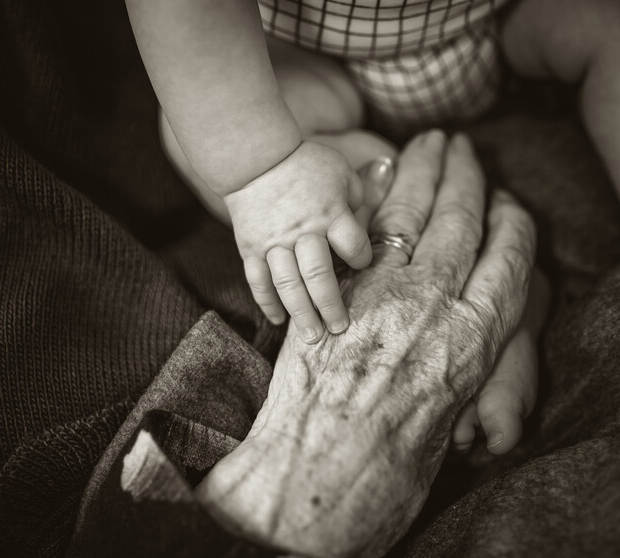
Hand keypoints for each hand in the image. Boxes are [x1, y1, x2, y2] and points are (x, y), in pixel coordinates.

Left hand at [198, 130, 537, 557]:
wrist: (315, 488)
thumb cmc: (388, 478)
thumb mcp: (447, 425)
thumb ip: (457, 371)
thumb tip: (457, 348)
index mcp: (477, 343)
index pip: (511, 259)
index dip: (511, 223)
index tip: (509, 203)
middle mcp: (437, 307)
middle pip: (462, 221)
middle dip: (465, 175)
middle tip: (464, 145)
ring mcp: (382, 294)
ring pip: (412, 214)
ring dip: (422, 170)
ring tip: (430, 143)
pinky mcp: (335, 292)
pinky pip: (361, 231)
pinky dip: (372, 197)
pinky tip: (378, 175)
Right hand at [225, 140, 371, 342]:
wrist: (255, 157)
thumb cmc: (306, 163)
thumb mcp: (341, 172)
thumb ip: (359, 200)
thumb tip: (368, 225)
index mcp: (330, 213)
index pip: (353, 246)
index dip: (361, 259)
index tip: (361, 264)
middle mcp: (303, 232)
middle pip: (319, 274)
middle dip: (331, 305)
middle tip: (340, 329)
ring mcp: (274, 242)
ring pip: (288, 284)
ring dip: (301, 313)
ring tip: (312, 338)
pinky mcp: (251, 248)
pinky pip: (258, 281)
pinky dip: (267, 302)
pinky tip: (278, 321)